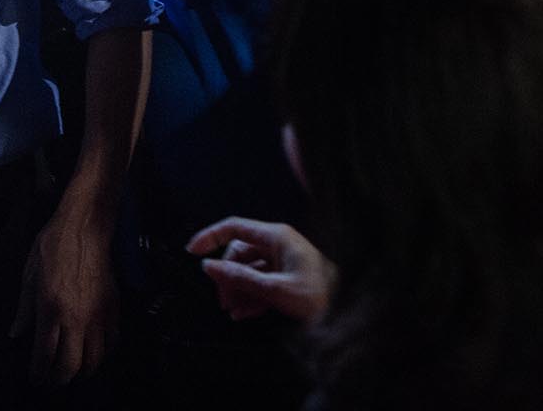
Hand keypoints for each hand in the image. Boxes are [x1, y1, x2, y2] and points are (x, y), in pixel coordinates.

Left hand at [12, 205, 118, 383]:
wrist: (84, 228)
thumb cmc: (55, 245)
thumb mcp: (28, 275)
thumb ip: (23, 310)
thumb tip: (17, 332)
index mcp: (51, 308)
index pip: (44, 355)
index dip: (38, 373)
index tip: (36, 377)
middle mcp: (76, 316)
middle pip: (71, 366)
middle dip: (59, 379)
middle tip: (53, 378)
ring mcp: (97, 314)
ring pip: (95, 360)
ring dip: (82, 369)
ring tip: (73, 368)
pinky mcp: (113, 308)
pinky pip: (112, 342)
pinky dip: (103, 353)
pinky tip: (93, 349)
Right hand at [186, 218, 332, 324]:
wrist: (350, 313)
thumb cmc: (320, 296)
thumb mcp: (276, 289)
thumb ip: (240, 278)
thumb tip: (209, 266)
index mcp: (276, 237)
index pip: (234, 227)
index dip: (210, 237)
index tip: (191, 252)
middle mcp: (278, 245)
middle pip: (239, 253)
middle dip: (227, 276)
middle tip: (222, 300)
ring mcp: (282, 262)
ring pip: (248, 271)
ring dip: (237, 290)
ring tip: (232, 312)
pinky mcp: (287, 278)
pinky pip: (260, 283)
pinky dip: (250, 297)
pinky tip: (243, 314)